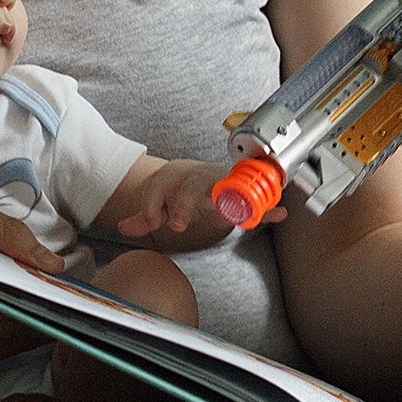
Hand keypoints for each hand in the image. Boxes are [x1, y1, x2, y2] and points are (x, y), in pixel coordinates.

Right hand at [0, 194, 62, 368]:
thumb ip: (0, 228)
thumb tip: (49, 261)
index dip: (37, 281)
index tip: (63, 274)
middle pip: (8, 313)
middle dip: (43, 302)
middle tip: (69, 289)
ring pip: (7, 338)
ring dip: (37, 321)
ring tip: (56, 301)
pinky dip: (18, 336)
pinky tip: (32, 318)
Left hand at [116, 158, 283, 237]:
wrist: (205, 175)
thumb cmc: (183, 189)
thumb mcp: (162, 202)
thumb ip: (145, 217)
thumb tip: (123, 227)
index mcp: (177, 176)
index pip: (161, 184)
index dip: (154, 203)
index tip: (154, 222)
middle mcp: (199, 176)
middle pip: (191, 182)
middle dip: (184, 202)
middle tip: (178, 224)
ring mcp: (222, 184)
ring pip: (224, 186)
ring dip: (228, 201)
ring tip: (230, 214)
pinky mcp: (241, 194)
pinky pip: (256, 199)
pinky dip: (267, 207)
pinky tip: (278, 212)